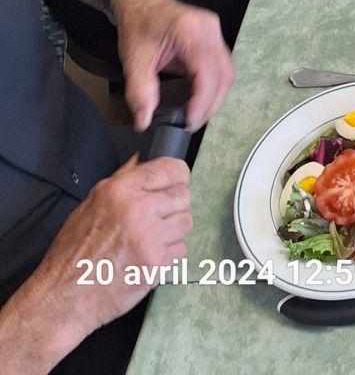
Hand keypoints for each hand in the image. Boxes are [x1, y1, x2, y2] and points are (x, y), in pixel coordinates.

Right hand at [28, 157, 192, 340]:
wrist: (64, 297)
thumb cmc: (73, 251)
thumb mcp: (91, 204)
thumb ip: (121, 180)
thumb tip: (144, 160)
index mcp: (120, 190)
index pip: (170, 169)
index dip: (177, 176)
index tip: (176, 182)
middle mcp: (138, 209)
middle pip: (183, 195)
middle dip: (175, 205)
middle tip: (160, 217)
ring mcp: (150, 238)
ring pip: (186, 222)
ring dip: (174, 230)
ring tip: (152, 239)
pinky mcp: (156, 264)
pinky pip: (180, 250)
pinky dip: (170, 254)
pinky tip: (150, 257)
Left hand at [111, 0, 233, 131]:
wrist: (140, 1)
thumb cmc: (138, 24)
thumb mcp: (134, 60)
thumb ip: (140, 92)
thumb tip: (145, 121)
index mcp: (190, 32)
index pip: (208, 72)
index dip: (202, 101)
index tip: (188, 121)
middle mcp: (209, 30)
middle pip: (224, 74)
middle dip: (211, 104)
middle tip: (191, 124)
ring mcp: (214, 32)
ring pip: (227, 71)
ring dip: (216, 97)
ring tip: (196, 115)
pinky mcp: (213, 38)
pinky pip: (222, 66)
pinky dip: (214, 86)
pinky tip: (200, 99)